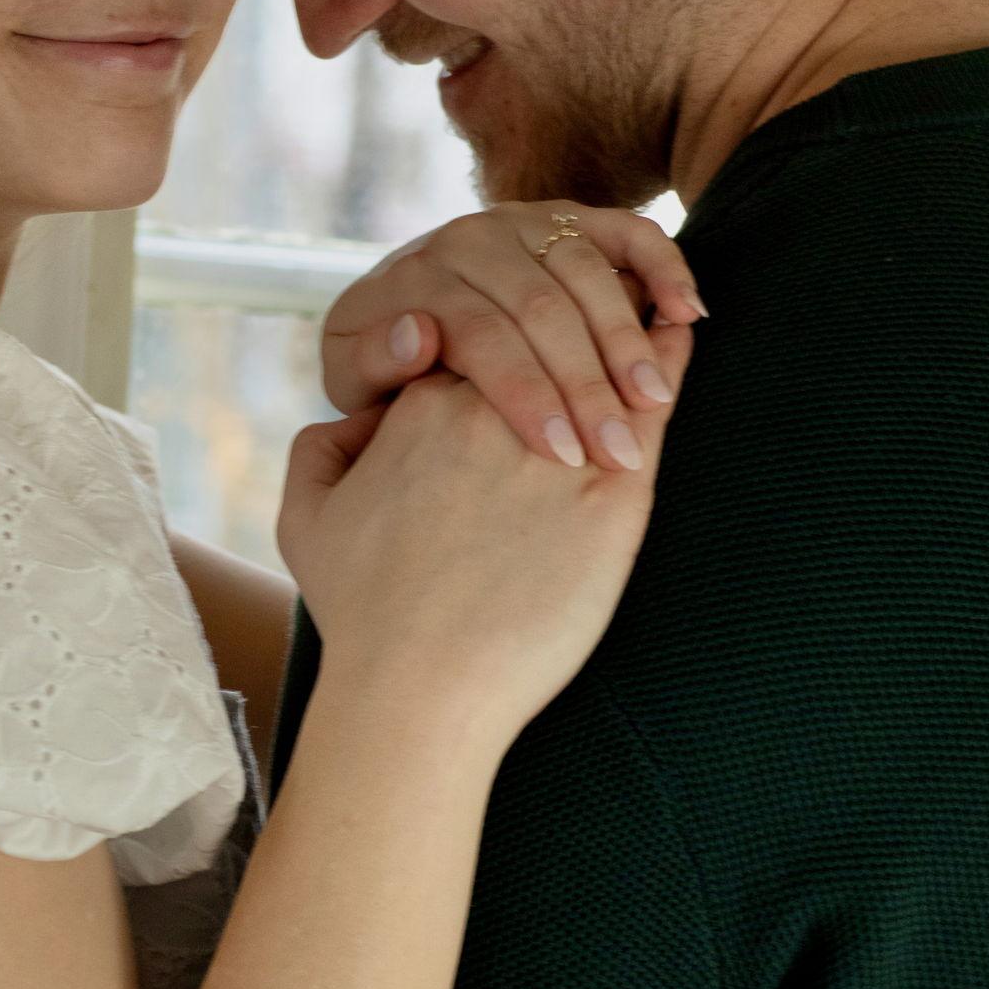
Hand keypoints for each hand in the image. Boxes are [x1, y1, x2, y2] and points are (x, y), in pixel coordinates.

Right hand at [277, 318, 692, 747]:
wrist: (421, 689)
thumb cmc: (364, 612)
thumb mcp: (306, 516)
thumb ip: (320, 448)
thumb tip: (348, 422)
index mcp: (423, 402)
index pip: (474, 337)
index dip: (498, 335)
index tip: (516, 331)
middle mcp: (491, 410)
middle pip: (544, 337)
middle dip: (569, 316)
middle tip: (599, 299)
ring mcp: (558, 446)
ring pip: (603, 363)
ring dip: (625, 331)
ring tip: (652, 305)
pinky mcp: (615, 497)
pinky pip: (652, 411)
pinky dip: (669, 367)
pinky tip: (682, 338)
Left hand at [320, 203, 708, 470]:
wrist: (398, 313)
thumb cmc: (381, 371)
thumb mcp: (353, 382)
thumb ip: (370, 365)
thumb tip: (416, 335)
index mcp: (412, 278)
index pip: (478, 331)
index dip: (522, 392)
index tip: (561, 452)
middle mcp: (467, 238)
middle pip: (539, 307)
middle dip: (584, 383)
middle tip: (619, 450)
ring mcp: (522, 222)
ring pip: (586, 273)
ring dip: (625, 339)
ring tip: (651, 403)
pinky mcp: (568, 218)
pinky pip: (625, 231)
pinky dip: (663, 265)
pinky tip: (690, 314)